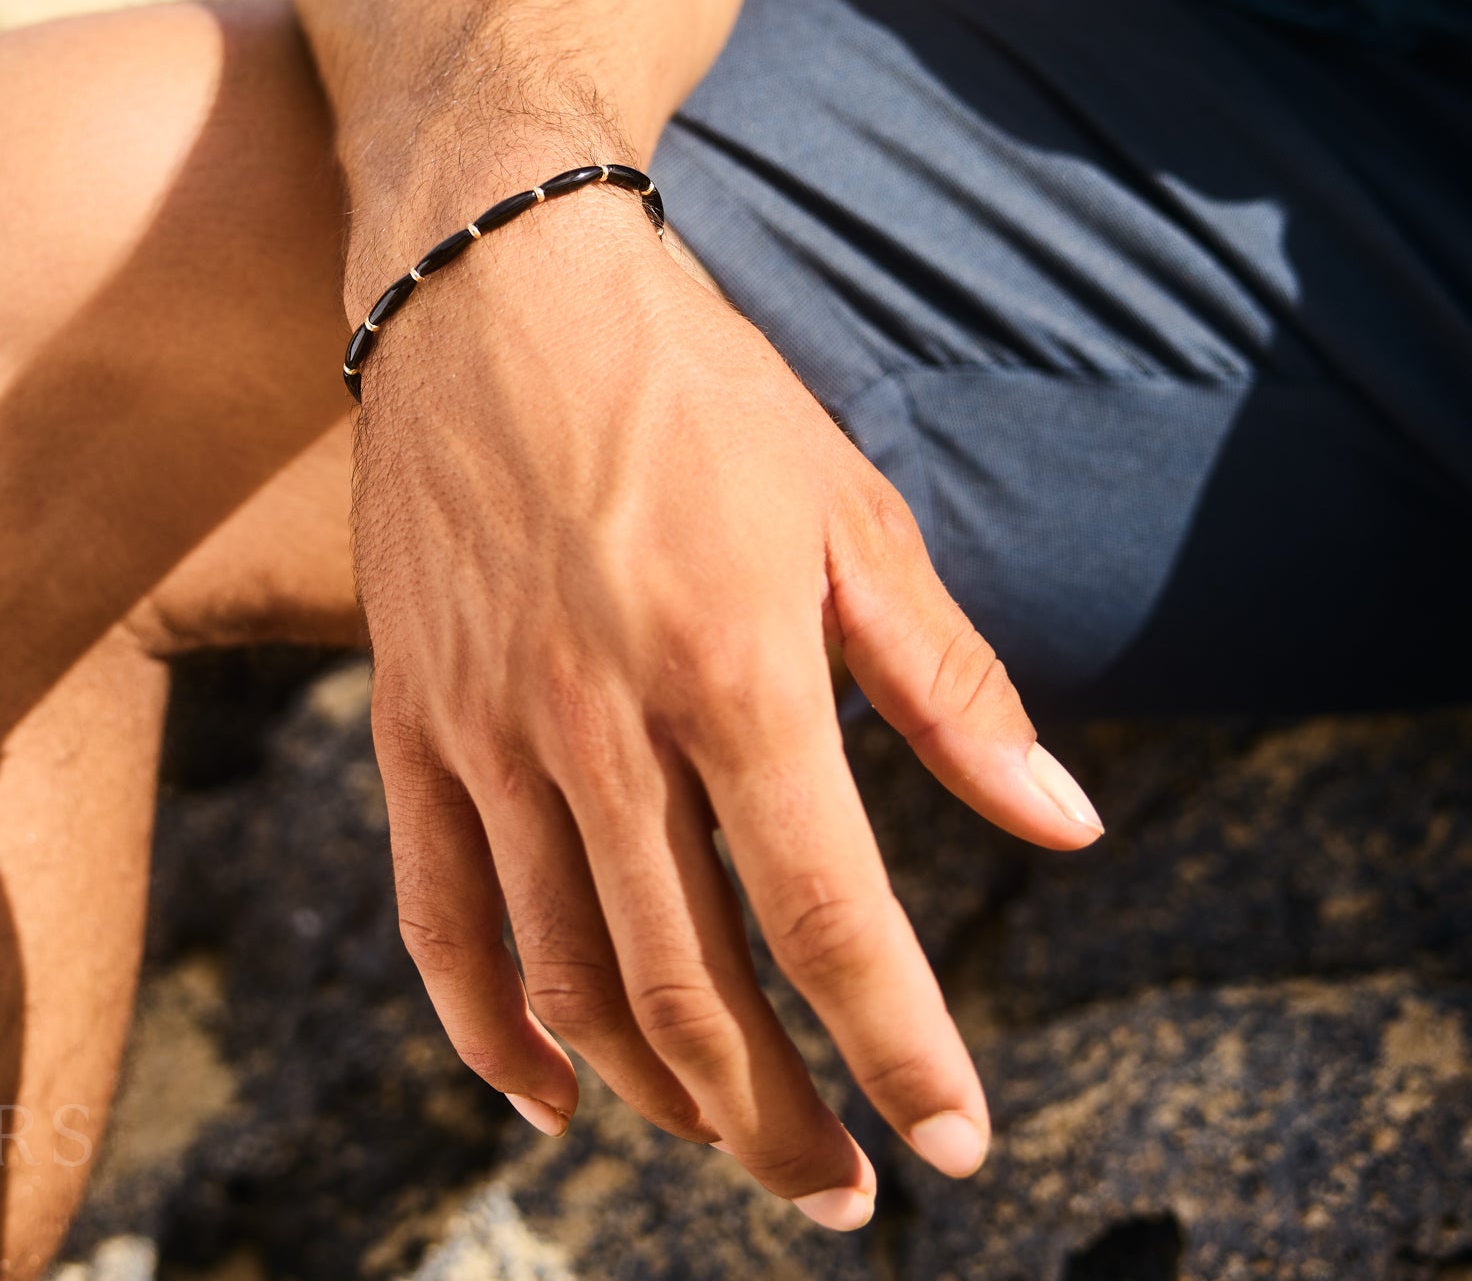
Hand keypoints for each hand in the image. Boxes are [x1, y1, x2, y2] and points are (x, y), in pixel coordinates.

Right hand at [352, 190, 1101, 1226]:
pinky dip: (487, 1027)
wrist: (495, 286)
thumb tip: (1066, 822)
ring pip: (564, 976)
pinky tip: (544, 1090)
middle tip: (842, 1188)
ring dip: (656, 1094)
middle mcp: (600, 723)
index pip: (827, 918)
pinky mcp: (409, 717)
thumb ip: (948, 682)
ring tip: (727, 1142)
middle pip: (690, 986)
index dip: (899, 1049)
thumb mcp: (848, 506)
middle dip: (778, 1118)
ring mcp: (488, 728)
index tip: (953, 1140)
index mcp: (732, 666)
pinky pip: (434, 912)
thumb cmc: (692, 388)